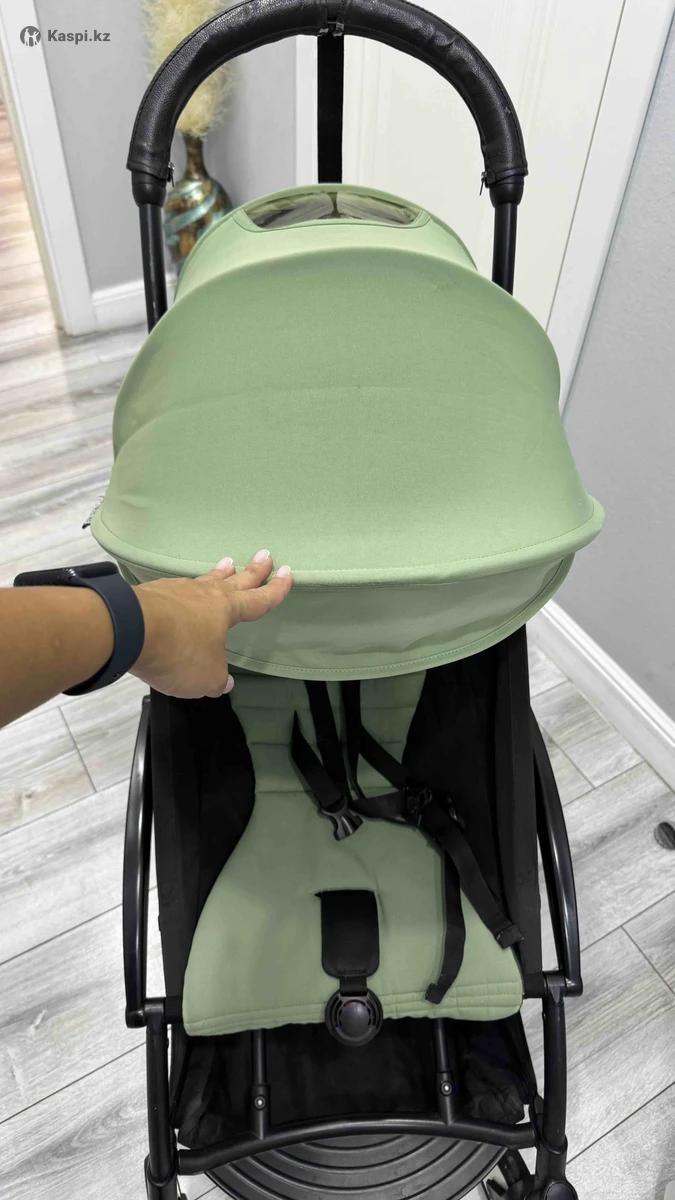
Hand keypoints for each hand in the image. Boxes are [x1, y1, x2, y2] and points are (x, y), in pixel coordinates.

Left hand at [131, 549, 291, 698]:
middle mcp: (204, 595)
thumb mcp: (206, 677)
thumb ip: (217, 679)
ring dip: (218, 573)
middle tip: (265, 555)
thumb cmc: (177, 651)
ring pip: (204, 580)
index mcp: (226, 610)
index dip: (276, 590)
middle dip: (253, 570)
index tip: (288, 574)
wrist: (129, 630)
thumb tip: (222, 682)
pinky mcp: (151, 595)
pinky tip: (180, 592)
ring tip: (226, 564)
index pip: (259, 600)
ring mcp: (176, 592)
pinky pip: (175, 591)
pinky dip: (184, 591)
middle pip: (235, 580)